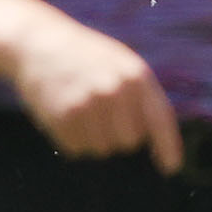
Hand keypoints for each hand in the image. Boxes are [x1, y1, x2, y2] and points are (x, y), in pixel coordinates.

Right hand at [8, 13, 183, 174]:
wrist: (40, 43)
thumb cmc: (87, 56)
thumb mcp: (122, 64)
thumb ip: (140, 95)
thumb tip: (150, 137)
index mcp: (137, 76)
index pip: (160, 120)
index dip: (168, 147)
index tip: (171, 169)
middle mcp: (117, 91)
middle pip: (129, 143)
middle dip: (118, 136)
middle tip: (103, 115)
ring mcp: (90, 104)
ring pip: (101, 149)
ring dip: (92, 138)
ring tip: (82, 110)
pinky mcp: (63, 117)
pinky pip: (75, 149)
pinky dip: (71, 139)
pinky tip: (64, 113)